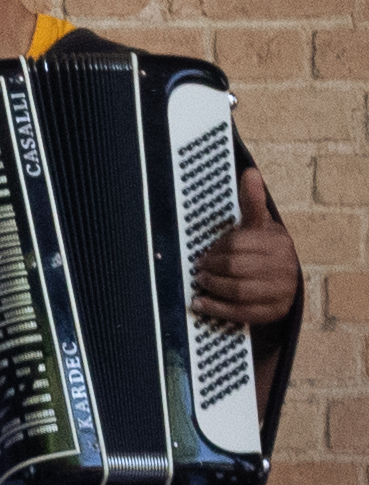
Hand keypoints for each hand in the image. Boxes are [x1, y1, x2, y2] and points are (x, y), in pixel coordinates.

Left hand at [194, 168, 299, 326]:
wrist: (283, 279)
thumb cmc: (263, 248)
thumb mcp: (258, 224)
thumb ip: (251, 201)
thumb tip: (250, 172)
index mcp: (278, 243)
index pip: (238, 244)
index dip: (216, 249)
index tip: (205, 252)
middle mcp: (285, 267)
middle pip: (236, 268)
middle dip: (212, 268)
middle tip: (199, 267)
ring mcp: (282, 291)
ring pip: (239, 291)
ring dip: (213, 287)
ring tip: (201, 282)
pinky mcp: (274, 312)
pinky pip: (242, 312)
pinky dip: (217, 308)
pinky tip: (201, 302)